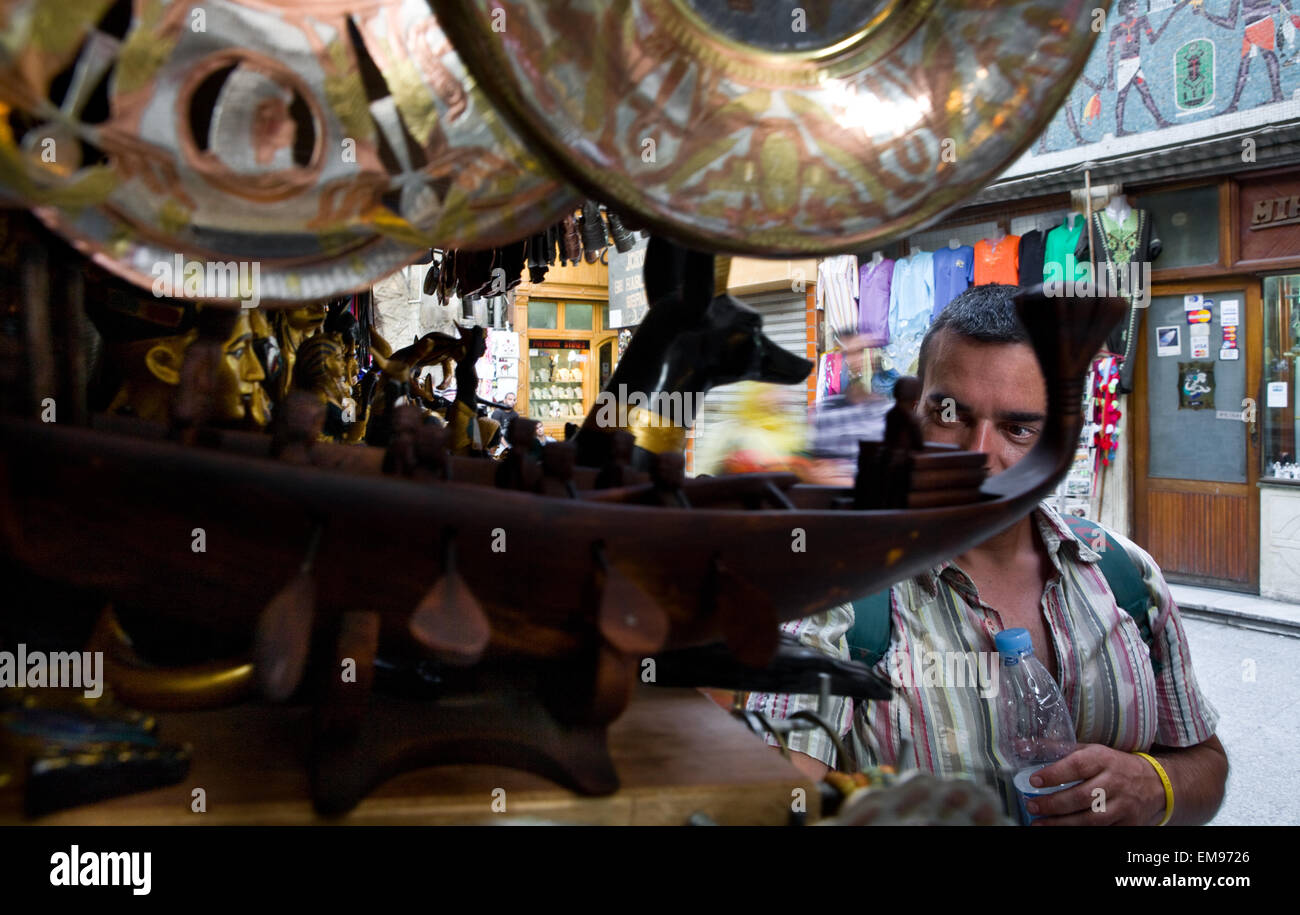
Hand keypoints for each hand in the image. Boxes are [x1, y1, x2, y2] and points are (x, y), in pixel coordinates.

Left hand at [1023, 744, 1166, 825]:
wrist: (1155, 783)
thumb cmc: (1112, 764)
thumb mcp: (1089, 750)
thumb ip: (1055, 748)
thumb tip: (1020, 746)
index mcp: (1103, 759)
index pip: (1077, 765)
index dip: (1055, 774)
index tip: (1034, 780)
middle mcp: (1114, 782)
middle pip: (1082, 796)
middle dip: (1053, 804)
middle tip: (1032, 806)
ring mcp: (1123, 805)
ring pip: (1091, 818)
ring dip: (1062, 823)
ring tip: (1039, 824)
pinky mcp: (1128, 823)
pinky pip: (1102, 830)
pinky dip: (1080, 831)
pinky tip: (1062, 829)